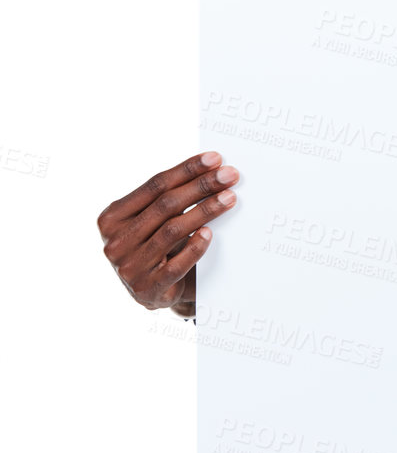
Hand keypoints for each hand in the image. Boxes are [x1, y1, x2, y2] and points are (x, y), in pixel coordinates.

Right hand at [97, 151, 238, 316]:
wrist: (151, 293)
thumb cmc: (154, 248)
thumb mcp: (148, 222)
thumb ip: (164, 201)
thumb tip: (208, 170)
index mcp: (111, 218)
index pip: (154, 185)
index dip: (186, 170)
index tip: (214, 159)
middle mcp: (115, 242)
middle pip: (166, 205)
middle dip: (201, 186)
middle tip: (229, 175)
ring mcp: (129, 267)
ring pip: (173, 230)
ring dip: (206, 211)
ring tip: (229, 198)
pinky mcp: (148, 288)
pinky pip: (177, 264)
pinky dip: (195, 247)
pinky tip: (210, 233)